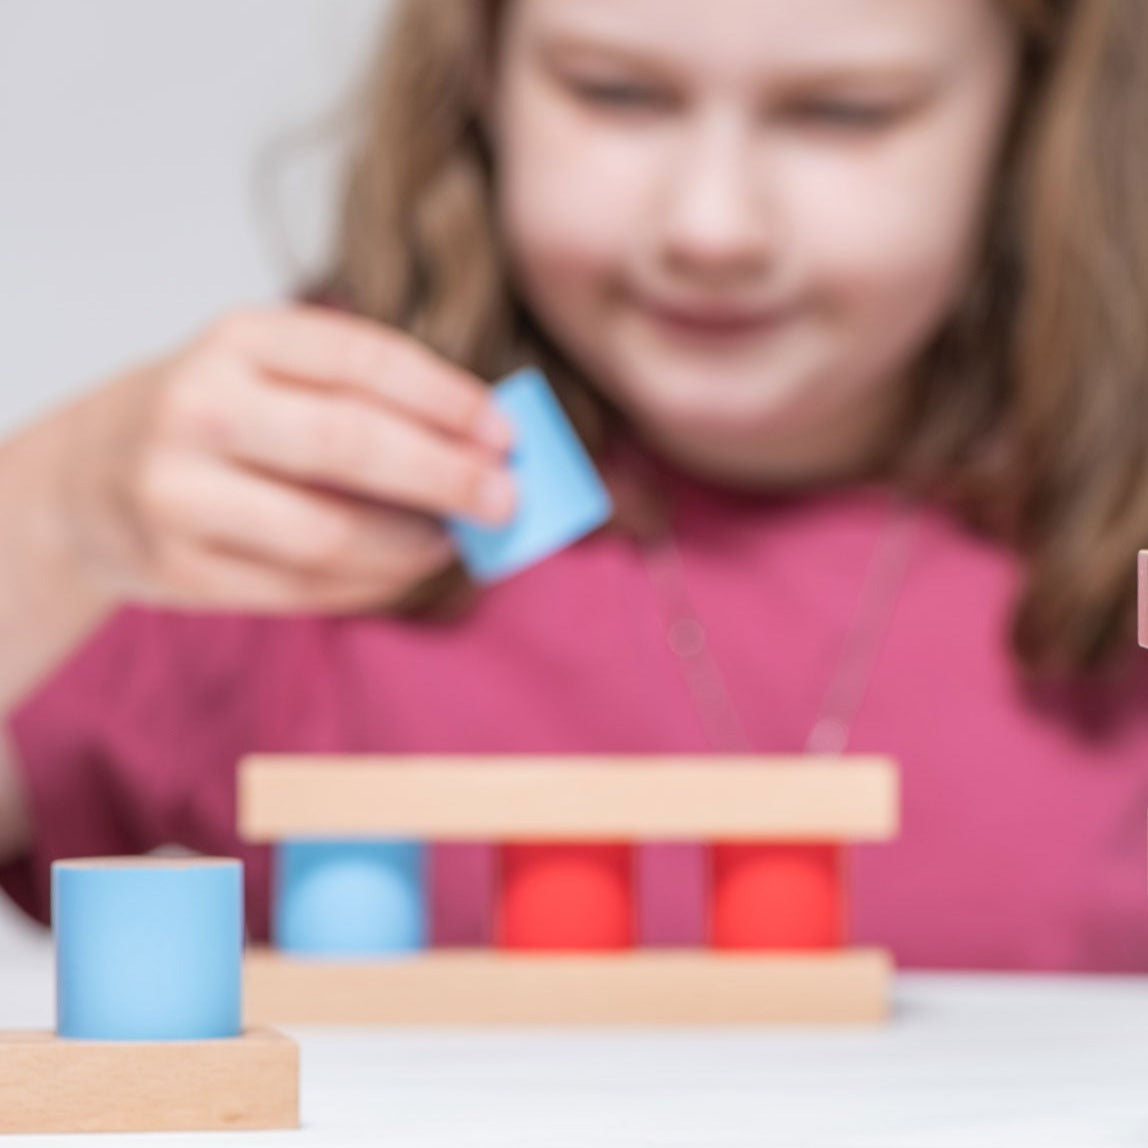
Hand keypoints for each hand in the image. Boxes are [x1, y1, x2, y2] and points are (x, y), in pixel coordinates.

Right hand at [60, 304, 515, 611]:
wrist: (84, 480)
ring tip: (453, 543)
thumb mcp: (266, 374)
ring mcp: (178, 491)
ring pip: (327, 534)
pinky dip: (370, 586)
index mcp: (237, 338)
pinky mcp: (178, 568)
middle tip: (505, 500)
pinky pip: (301, 590)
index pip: (362, 359)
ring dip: (411, 547)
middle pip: (348, 444)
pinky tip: (404, 572)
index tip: (505, 434)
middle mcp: (199, 405)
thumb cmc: (213, 419)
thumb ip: (360, 398)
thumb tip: (481, 450)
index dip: (446, 398)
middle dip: (444, 476)